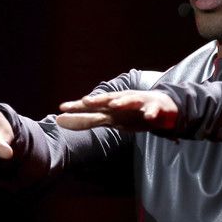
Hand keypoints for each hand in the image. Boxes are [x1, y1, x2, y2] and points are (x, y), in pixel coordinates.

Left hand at [56, 90, 177, 131]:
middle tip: (85, 101)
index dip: (77, 107)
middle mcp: (122, 101)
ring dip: (122, 102)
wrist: (161, 106)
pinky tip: (149, 118)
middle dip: (97, 100)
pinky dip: (151, 114)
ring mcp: (138, 103)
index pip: (91, 106)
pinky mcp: (154, 108)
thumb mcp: (108, 118)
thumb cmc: (130, 113)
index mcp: (110, 106)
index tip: (61, 108)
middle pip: (108, 100)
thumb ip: (87, 120)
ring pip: (129, 101)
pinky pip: (153, 112)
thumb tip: (60, 121)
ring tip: (114, 104)